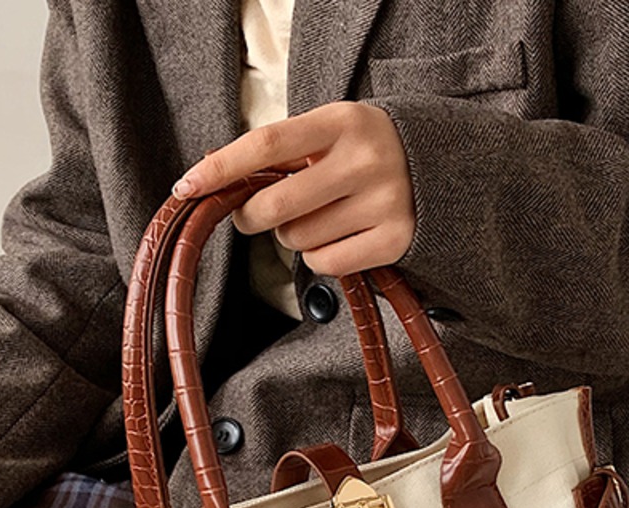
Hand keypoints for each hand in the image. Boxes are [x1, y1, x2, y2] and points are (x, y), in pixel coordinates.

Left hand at [171, 101, 416, 278]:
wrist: (441, 169)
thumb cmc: (366, 151)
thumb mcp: (330, 133)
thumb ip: (279, 151)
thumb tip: (212, 169)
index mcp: (341, 122)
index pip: (267, 144)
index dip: (222, 168)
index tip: (186, 186)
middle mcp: (364, 161)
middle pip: (276, 206)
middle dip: (252, 217)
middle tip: (255, 216)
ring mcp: (383, 203)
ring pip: (298, 240)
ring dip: (295, 236)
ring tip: (321, 219)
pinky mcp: (394, 241)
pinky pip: (326, 264)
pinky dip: (320, 258)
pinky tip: (339, 239)